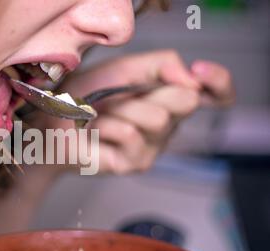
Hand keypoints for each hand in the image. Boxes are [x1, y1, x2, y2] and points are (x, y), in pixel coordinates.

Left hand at [57, 49, 234, 173]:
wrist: (54, 124)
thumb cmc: (85, 96)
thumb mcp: (124, 68)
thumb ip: (162, 64)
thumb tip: (192, 80)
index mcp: (169, 98)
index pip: (216, 94)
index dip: (218, 82)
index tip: (198, 71)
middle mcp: (168, 124)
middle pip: (186, 101)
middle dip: (149, 91)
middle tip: (117, 97)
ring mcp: (154, 146)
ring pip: (156, 118)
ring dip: (120, 109)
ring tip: (101, 115)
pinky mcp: (136, 163)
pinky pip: (131, 134)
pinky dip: (106, 125)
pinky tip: (96, 131)